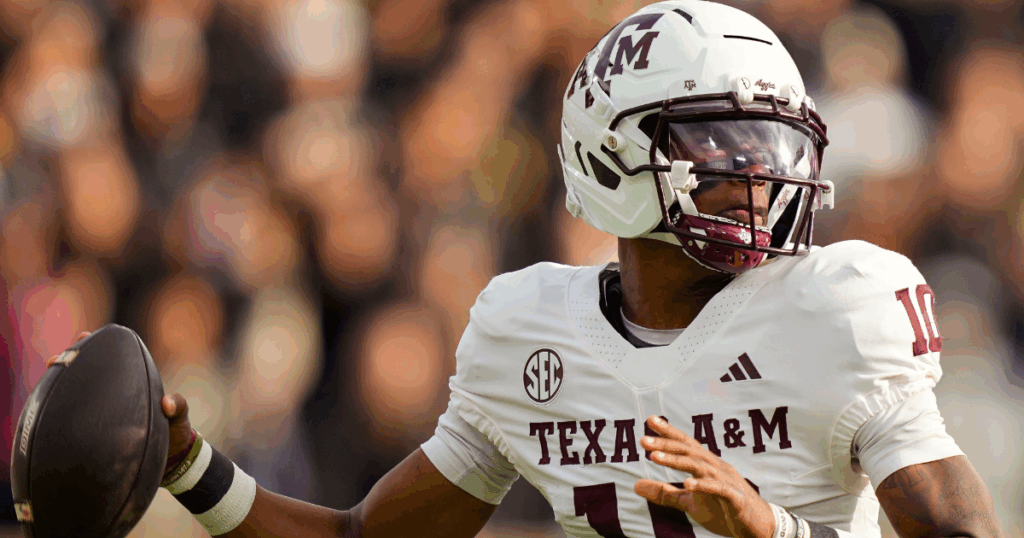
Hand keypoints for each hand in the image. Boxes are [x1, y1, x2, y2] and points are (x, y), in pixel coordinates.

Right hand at [48, 331, 196, 480]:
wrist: (169, 461)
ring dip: (60, 386)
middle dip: (68, 363)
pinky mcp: (96, 433)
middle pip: (85, 376)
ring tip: (49, 378)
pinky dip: (60, 415)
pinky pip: (76, 422)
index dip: (96, 347)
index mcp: (131, 387)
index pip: (111, 363)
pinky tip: (45, 411)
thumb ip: (178, 406)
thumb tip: (166, 404)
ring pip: (75, 397)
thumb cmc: (175, 432)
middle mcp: (113, 398)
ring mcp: (103, 414)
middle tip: (56, 360)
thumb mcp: (180, 417)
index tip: (84, 336)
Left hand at [634, 416, 774, 537]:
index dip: (668, 432)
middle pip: (689, 451)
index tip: (650, 420)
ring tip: (654, 457)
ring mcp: (727, 481)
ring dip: (676, 461)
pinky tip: (688, 484)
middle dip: (665, 444)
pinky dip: (703, 485)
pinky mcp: (735, 499)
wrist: (758, 528)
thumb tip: (635, 485)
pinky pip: (718, 489)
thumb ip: (664, 493)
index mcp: (706, 466)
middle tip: (642, 440)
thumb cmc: (725, 510)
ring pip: (700, 466)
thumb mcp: (689, 502)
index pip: (685, 445)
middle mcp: (716, 468)